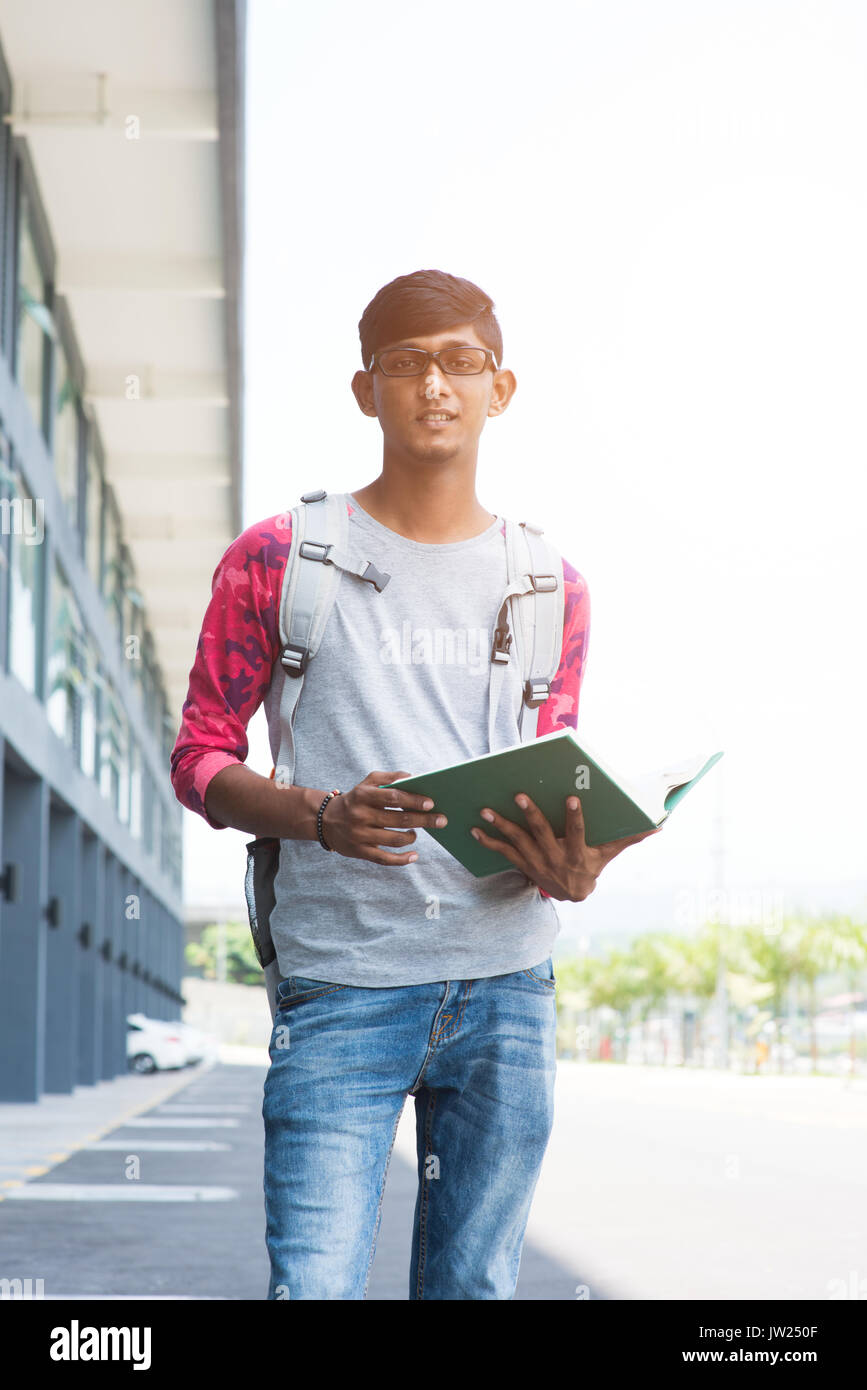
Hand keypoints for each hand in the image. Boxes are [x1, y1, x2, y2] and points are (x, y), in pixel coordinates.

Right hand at [320, 770, 446, 864]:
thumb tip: (413, 777)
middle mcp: (360, 816)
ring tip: (416, 833)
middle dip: (423, 820)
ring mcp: (360, 836)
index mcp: (363, 796)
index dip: (413, 800)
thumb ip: (390, 777)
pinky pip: (385, 859)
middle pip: (398, 820)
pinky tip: (414, 856)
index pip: (392, 797)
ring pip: (394, 840)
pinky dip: (402, 860)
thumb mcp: (367, 783)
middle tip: (441, 820)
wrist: (326, 821)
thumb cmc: (356, 799)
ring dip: (411, 837)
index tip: (430, 802)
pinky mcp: (360, 852)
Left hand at [469, 793, 658, 900]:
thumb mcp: (609, 854)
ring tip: (486, 809)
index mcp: (577, 853)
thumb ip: (629, 838)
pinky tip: (474, 829)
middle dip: (530, 814)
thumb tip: (658, 826)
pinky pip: (502, 853)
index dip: (574, 816)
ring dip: (501, 825)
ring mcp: (535, 862)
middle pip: (541, 834)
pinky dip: (487, 842)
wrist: (571, 895)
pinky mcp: (522, 864)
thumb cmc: (591, 867)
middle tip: (519, 794)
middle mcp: (555, 858)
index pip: (577, 832)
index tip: (572, 797)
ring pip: (517, 842)